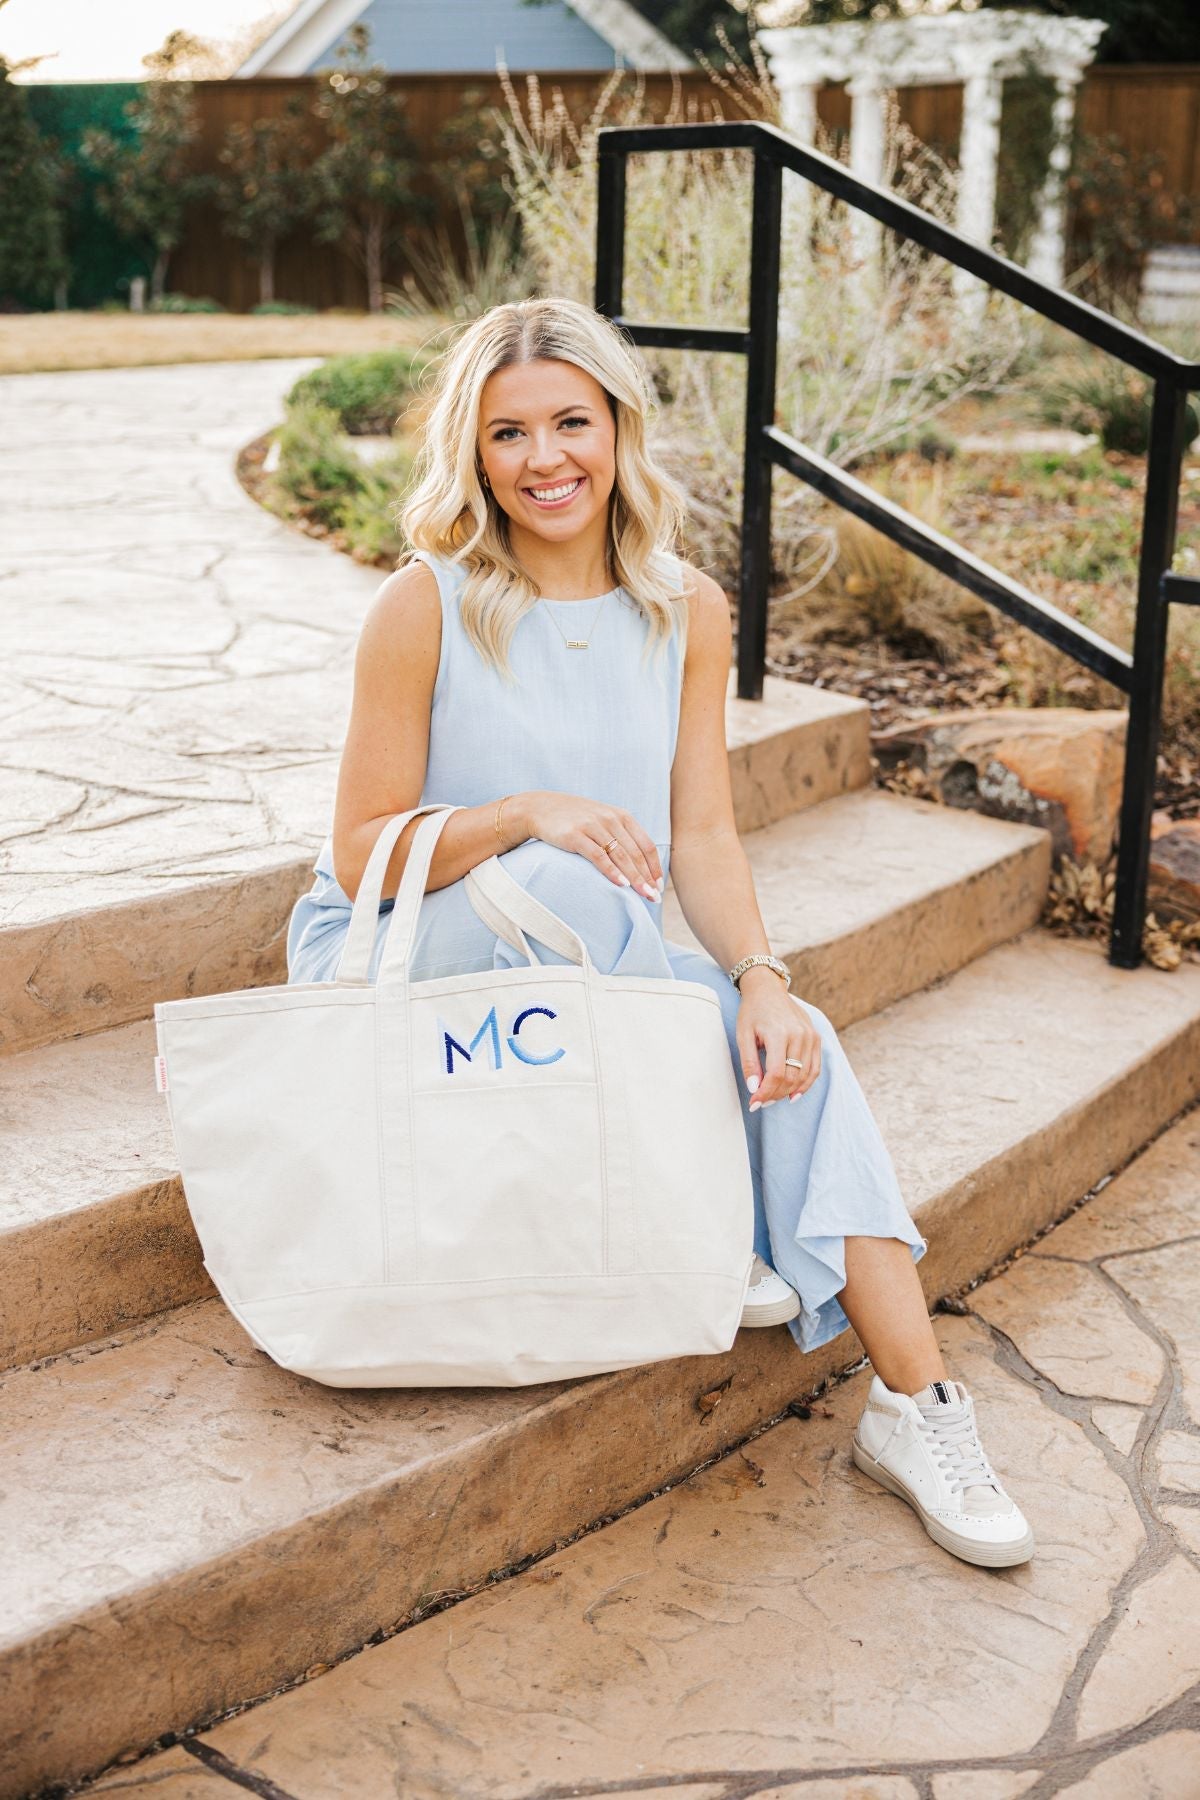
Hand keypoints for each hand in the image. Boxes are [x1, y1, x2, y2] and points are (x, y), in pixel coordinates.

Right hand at [511, 791, 663, 901]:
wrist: (540, 808)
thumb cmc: (575, 819)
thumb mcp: (602, 820)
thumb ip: (621, 835)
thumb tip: (640, 863)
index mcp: (621, 816)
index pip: (646, 845)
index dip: (654, 867)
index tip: (659, 886)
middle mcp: (610, 819)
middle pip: (636, 853)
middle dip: (648, 878)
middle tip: (655, 898)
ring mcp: (593, 826)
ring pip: (621, 856)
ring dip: (635, 878)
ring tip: (645, 895)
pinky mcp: (575, 836)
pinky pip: (598, 856)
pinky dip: (612, 871)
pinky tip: (621, 885)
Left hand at [735, 971, 821, 1106]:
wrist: (768, 989)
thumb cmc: (753, 1012)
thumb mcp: (743, 1035)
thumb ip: (749, 1063)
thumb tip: (754, 1089)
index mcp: (779, 1033)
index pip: (776, 1073)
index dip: (765, 1092)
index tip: (754, 1103)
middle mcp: (799, 1035)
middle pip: (791, 1076)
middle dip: (775, 1094)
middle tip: (761, 1102)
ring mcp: (811, 1036)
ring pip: (805, 1075)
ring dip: (789, 1091)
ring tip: (773, 1098)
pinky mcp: (816, 1038)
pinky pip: (815, 1068)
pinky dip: (806, 1084)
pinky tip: (793, 1094)